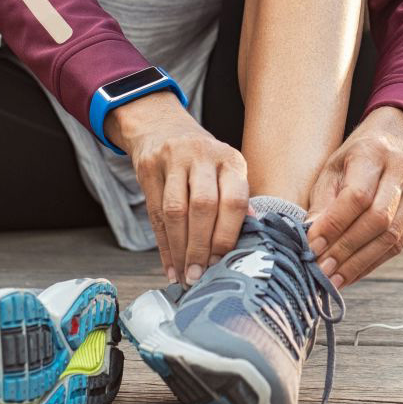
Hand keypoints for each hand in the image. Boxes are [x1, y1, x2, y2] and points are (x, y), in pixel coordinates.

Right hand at [109, 92, 248, 284]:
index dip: (227, 235)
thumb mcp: (225, 171)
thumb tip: (253, 235)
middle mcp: (203, 155)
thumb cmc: (201, 161)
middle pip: (203, 206)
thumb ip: (237, 201)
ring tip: (185, 275)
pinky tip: (170, 266)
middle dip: (201, 246)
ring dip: (180, 249)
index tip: (222, 262)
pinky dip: (163, 245)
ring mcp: (174, 158)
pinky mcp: (149, 166)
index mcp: (230, 160)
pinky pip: (154, 213)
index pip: (234, 199)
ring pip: (175, 211)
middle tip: (199, 275)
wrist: (162, 127)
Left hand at [305, 106, 402, 287]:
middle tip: (321, 271)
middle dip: (346, 251)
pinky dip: (374, 262)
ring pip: (392, 237)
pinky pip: (401, 243)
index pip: (357, 196)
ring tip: (334, 279)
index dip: (334, 225)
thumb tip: (310, 239)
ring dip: (360, 263)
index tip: (312, 247)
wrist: (398, 138)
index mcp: (374, 152)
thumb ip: (322, 202)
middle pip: (378, 220)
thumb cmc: (356, 157)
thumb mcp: (333, 168)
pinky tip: (353, 272)